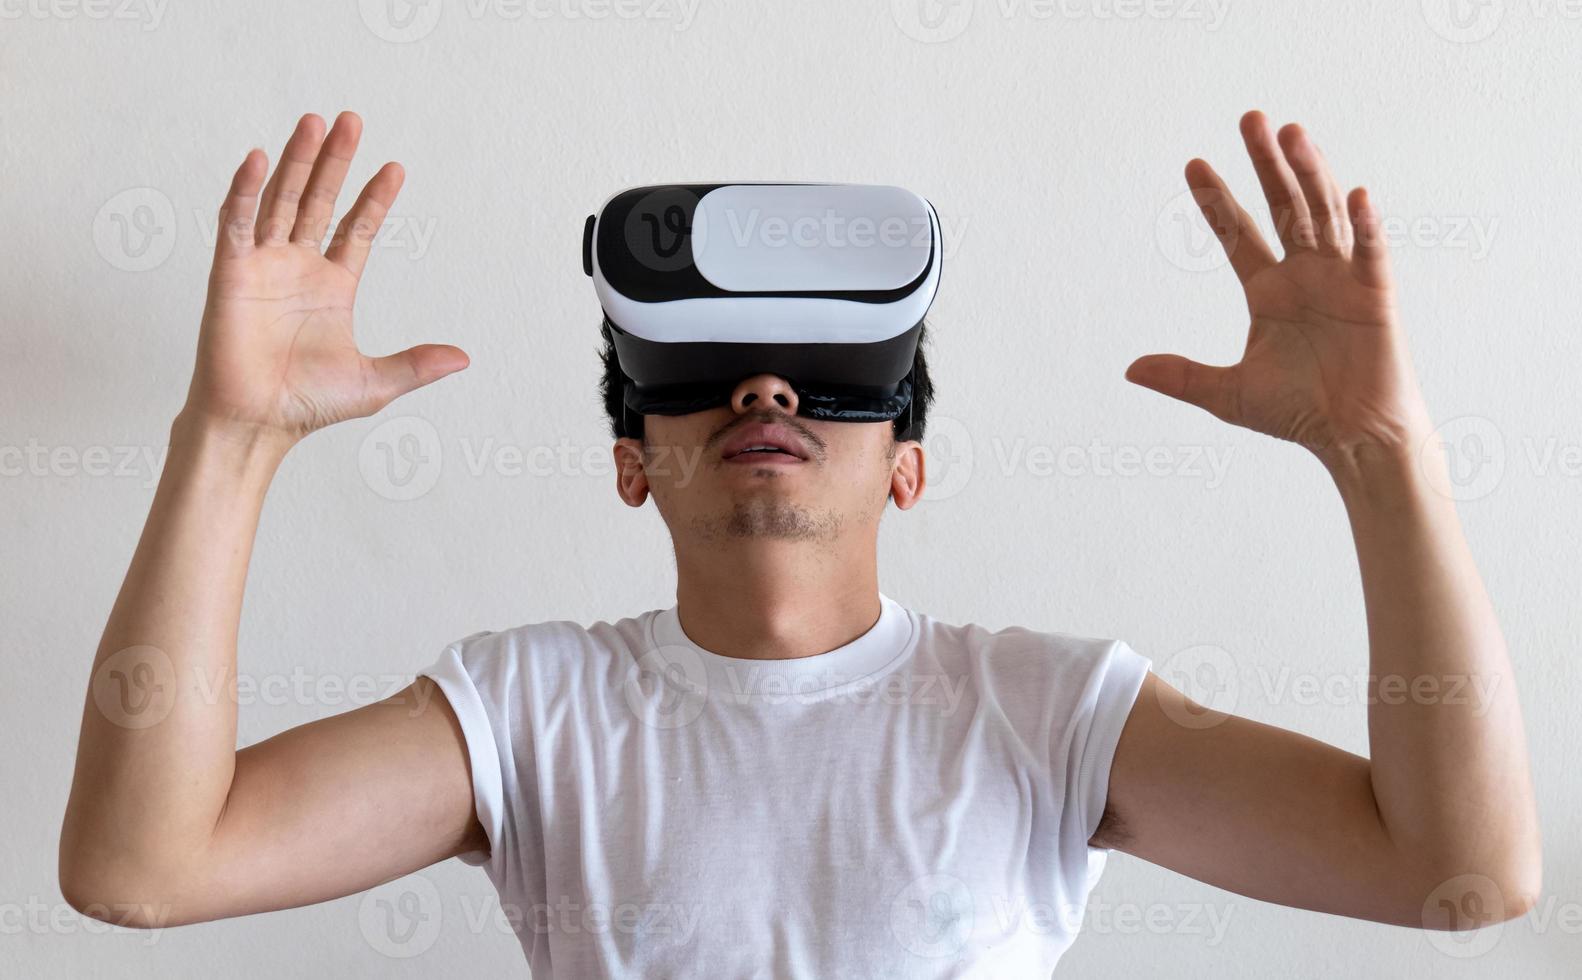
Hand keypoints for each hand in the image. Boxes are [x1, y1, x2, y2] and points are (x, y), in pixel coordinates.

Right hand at [182, 112, 467, 446]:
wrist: (258, 424)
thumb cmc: (307, 405)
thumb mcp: (376, 382)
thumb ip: (417, 364)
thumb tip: (465, 358)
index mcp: (332, 286)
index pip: (356, 228)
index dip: (374, 198)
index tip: (395, 168)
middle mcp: (297, 268)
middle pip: (318, 200)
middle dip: (335, 161)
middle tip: (351, 120)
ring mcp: (263, 266)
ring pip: (280, 200)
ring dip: (297, 161)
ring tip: (315, 123)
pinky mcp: (230, 273)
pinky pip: (236, 223)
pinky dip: (245, 190)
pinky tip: (259, 159)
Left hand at [1127, 111, 1433, 469]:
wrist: (1353, 441)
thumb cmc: (1298, 414)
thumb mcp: (1228, 395)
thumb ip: (1182, 377)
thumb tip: (1129, 369)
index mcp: (1268, 291)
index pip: (1237, 233)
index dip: (1216, 201)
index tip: (1193, 164)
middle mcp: (1304, 274)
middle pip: (1282, 206)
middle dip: (1266, 164)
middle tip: (1250, 118)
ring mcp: (1341, 280)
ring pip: (1323, 215)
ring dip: (1310, 175)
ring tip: (1292, 134)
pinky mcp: (1376, 298)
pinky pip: (1369, 255)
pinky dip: (1364, 226)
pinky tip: (1356, 194)